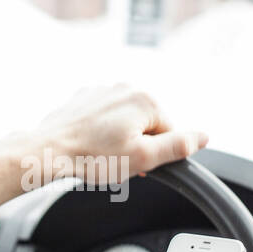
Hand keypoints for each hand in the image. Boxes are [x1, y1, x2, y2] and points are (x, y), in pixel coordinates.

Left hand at [33, 85, 207, 180]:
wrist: (48, 152)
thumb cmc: (93, 157)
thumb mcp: (144, 158)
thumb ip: (178, 146)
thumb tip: (204, 137)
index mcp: (145, 100)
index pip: (169, 132)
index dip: (155, 154)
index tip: (136, 163)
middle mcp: (125, 88)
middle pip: (146, 125)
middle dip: (136, 146)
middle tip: (116, 162)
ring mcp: (103, 91)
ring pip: (124, 122)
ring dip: (118, 140)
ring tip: (100, 156)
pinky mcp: (84, 99)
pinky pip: (104, 119)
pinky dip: (100, 133)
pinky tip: (89, 146)